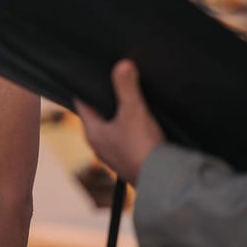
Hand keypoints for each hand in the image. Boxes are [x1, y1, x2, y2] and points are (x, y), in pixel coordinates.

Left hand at [73, 59, 165, 184]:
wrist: (164, 181)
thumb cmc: (142, 149)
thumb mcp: (133, 111)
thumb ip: (126, 87)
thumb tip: (122, 64)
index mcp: (92, 133)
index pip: (82, 104)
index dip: (87, 88)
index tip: (93, 73)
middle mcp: (99, 144)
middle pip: (98, 114)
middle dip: (106, 99)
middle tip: (115, 80)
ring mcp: (115, 153)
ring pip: (113, 126)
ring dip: (120, 114)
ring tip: (130, 96)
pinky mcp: (131, 159)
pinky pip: (127, 138)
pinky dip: (132, 128)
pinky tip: (144, 121)